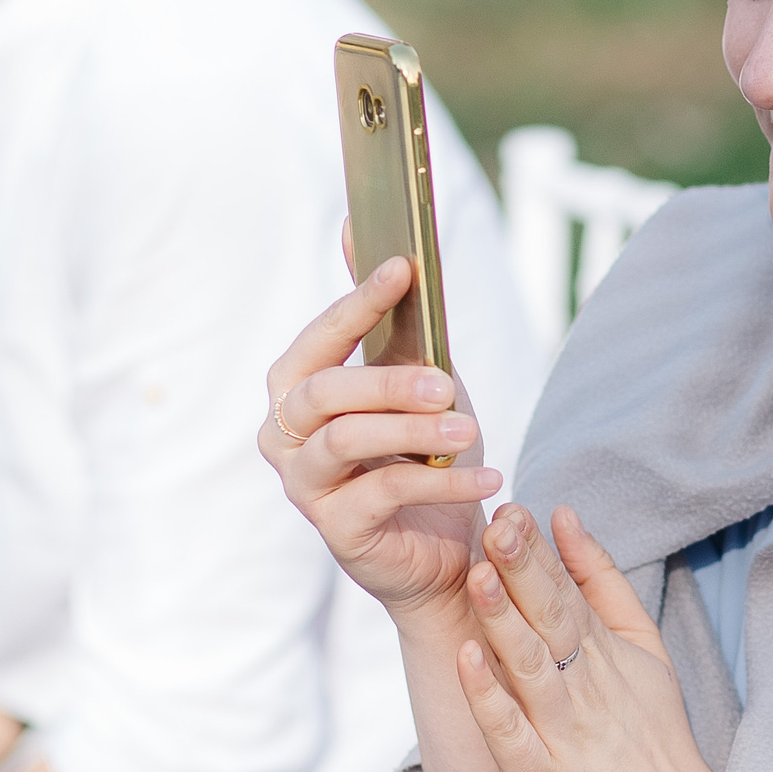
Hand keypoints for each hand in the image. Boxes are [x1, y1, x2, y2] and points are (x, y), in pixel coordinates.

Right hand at [261, 256, 503, 620]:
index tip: (403, 266)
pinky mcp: (336, 530)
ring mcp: (305, 485)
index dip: (357, 302)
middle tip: (447, 384)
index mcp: (298, 388)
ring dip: (415, 432)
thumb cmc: (423, 452)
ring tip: (470, 432)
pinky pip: (382, 494)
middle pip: (323, 390)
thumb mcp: (416, 374)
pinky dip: (441, 483)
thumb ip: (389, 314)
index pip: (318, 338)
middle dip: (389, 380)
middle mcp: (285, 435)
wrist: (446, 545)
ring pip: (345, 439)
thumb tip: (359, 225)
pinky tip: (487, 478)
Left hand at [455, 503, 720, 771]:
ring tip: (478, 578)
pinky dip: (489, 697)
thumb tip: (565, 517)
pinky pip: (510, 732)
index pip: (568, 592)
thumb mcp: (644, 647)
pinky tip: (467, 660)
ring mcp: (562, 732)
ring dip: (503, 622)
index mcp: (607, 652)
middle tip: (495, 524)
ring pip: (530, 668)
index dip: (538, 552)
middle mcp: (586, 686)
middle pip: (551, 620)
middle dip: (522, 569)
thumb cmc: (652, 733)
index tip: (512, 508)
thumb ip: (602, 580)